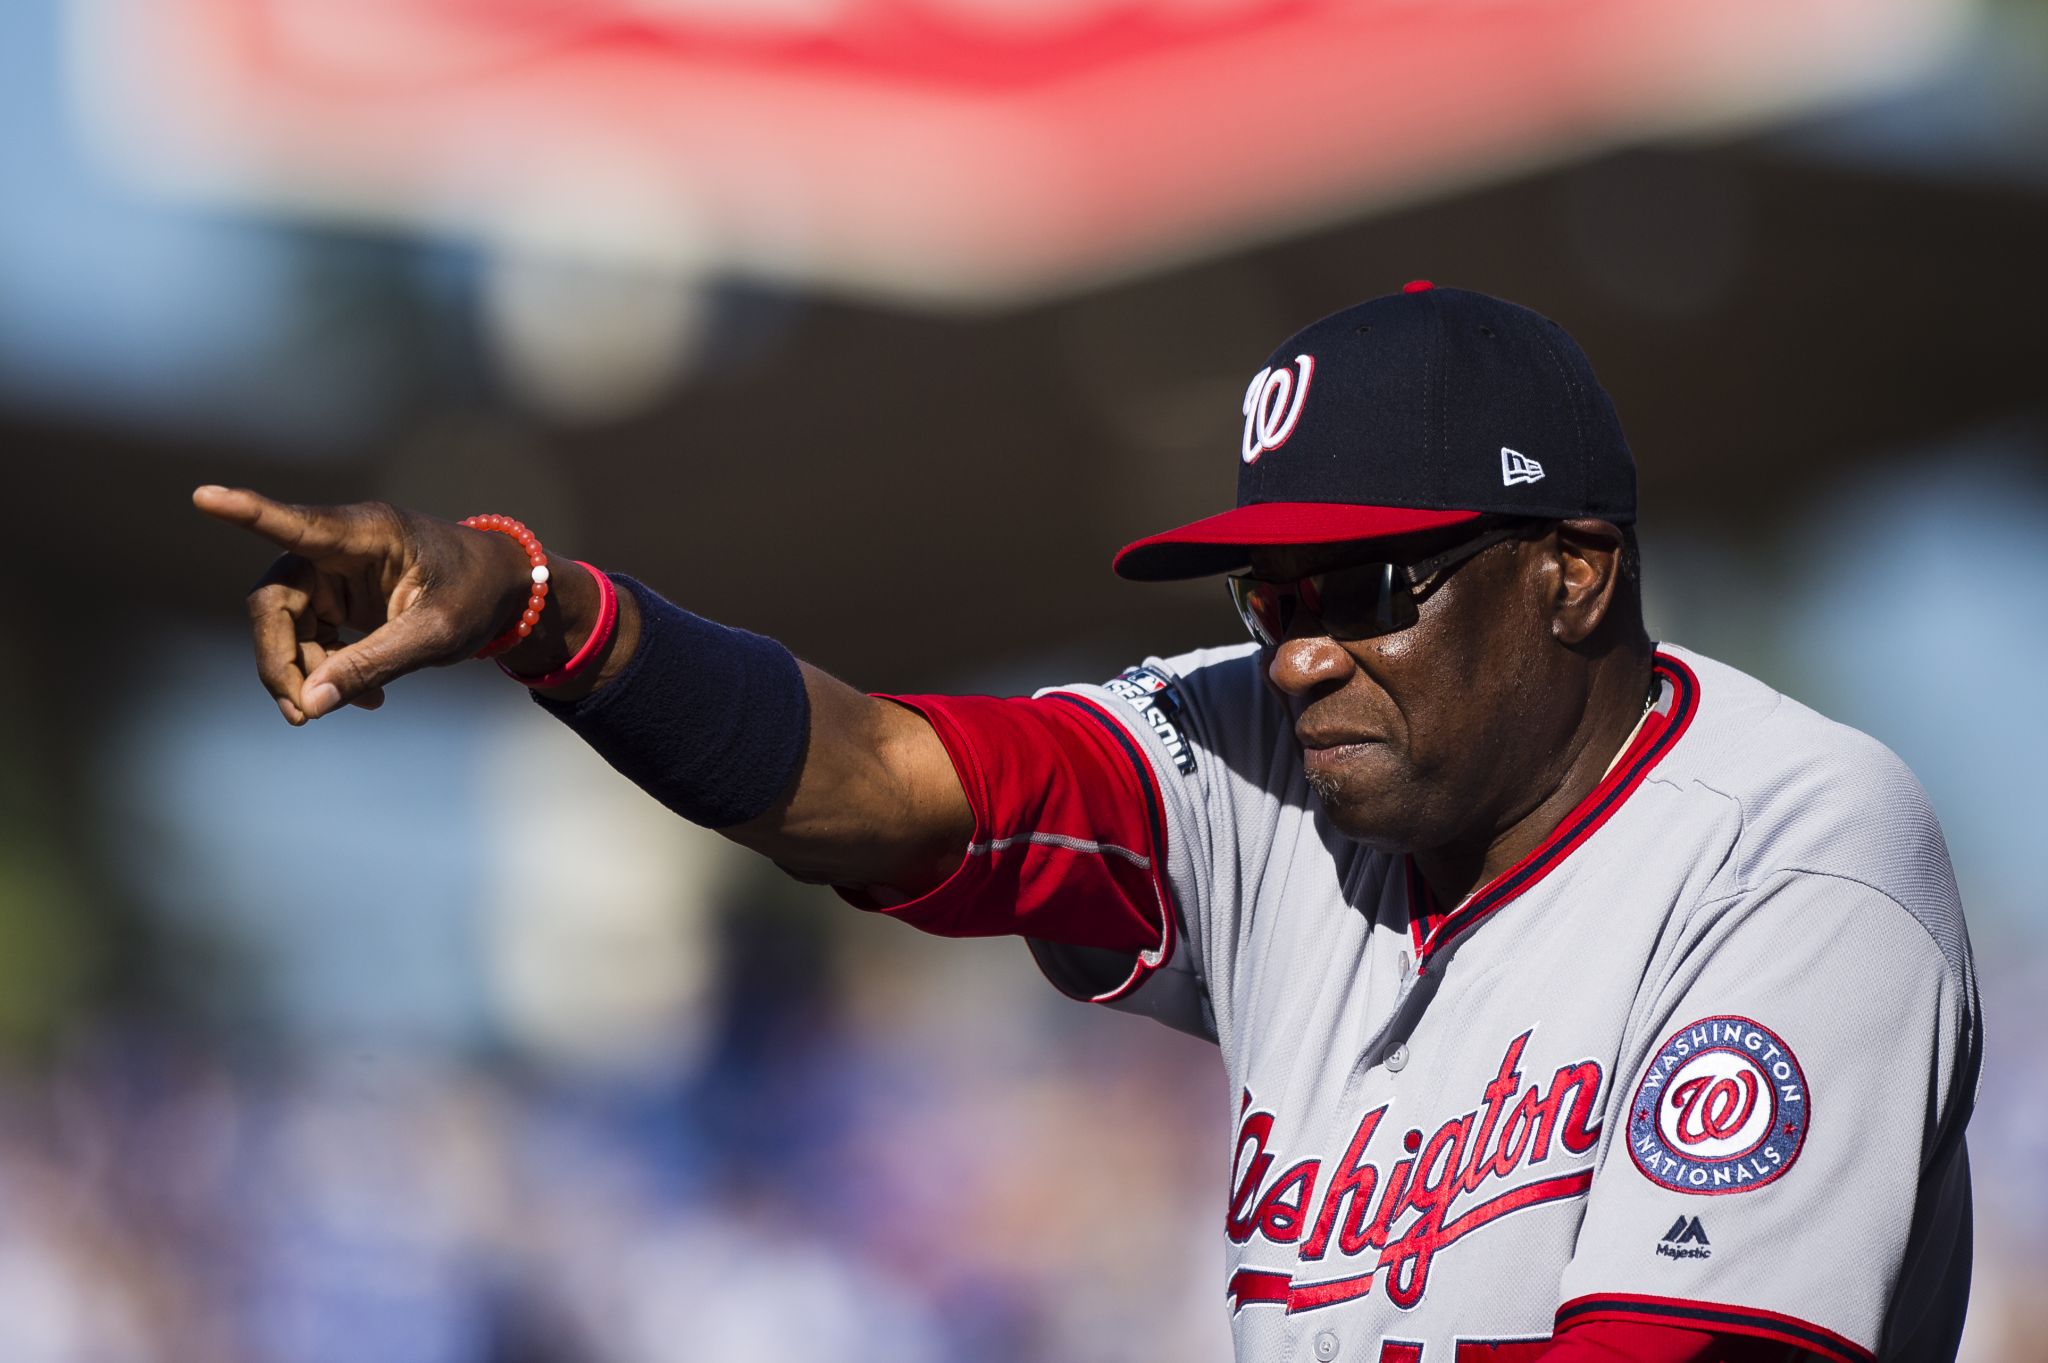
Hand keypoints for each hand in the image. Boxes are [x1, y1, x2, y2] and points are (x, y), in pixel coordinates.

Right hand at [193, 486, 534, 722]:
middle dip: (281, 660)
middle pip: (276, 601)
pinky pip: (308, 637)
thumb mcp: (436, 635)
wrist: (506, 593)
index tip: (205, 497)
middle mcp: (339, 546)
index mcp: (369, 533)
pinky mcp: (337, 597)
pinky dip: (326, 671)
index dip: (248, 513)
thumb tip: (310, 703)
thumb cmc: (478, 596)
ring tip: (354, 706)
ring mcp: (333, 572)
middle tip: (302, 714)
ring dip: (306, 672)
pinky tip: (364, 698)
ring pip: (286, 625)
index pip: (298, 525)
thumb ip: (374, 665)